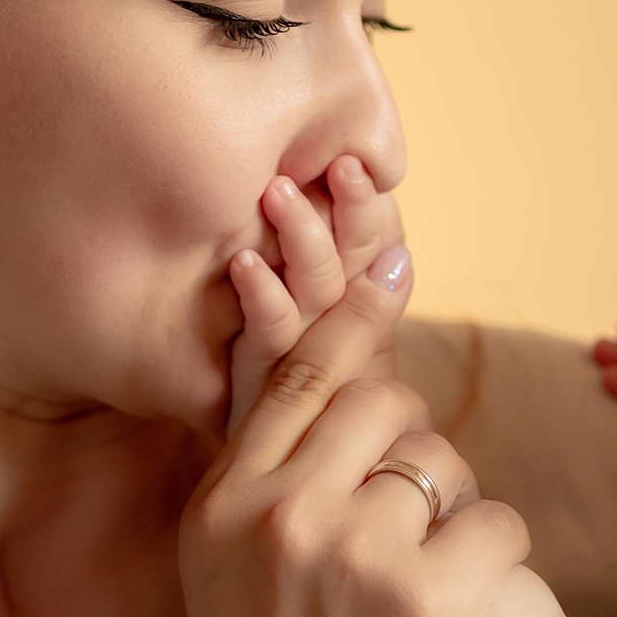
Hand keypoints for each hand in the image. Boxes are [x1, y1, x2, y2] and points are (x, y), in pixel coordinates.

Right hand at [185, 248, 529, 616]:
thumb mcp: (225, 573)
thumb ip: (263, 476)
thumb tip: (311, 360)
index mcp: (223, 502)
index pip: (296, 373)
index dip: (351, 315)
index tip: (390, 256)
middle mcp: (277, 513)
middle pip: (385, 403)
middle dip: (413, 452)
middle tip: (405, 530)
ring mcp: (351, 553)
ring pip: (445, 461)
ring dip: (452, 518)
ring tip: (417, 594)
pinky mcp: (425, 599)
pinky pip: (496, 520)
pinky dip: (496, 564)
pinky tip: (460, 616)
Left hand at [226, 155, 401, 434]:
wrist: (263, 456)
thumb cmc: (274, 356)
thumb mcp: (309, 287)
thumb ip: (338, 239)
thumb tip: (363, 184)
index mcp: (357, 291)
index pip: (372, 237)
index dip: (363, 201)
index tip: (351, 160)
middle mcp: (338, 318)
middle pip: (355, 257)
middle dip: (351, 208)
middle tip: (339, 164)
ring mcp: (306, 350)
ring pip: (318, 287)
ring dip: (303, 236)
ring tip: (278, 192)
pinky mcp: (266, 378)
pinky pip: (271, 332)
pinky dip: (263, 294)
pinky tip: (244, 262)